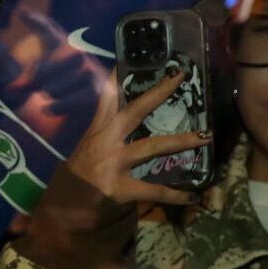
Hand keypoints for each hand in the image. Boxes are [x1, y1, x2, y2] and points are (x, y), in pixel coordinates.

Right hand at [61, 70, 208, 208]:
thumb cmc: (76, 180)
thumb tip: (123, 127)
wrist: (63, 209)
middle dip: (158, 93)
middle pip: (136, 111)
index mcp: (97, 132)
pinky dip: (174, 194)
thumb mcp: (86, 151)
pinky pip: (153, 189)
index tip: (127, 59)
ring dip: (181, 141)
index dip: (116, 78)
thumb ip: (104, 138)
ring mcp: (114, 162)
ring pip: (153, 146)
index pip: (107, 99)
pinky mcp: (121, 187)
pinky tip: (192, 196)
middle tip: (178, 77)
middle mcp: (106, 141)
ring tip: (204, 137)